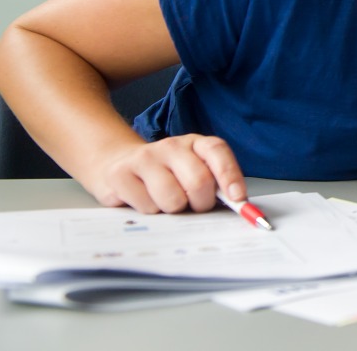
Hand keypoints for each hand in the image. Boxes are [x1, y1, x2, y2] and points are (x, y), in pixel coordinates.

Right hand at [84, 134, 247, 214]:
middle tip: (194, 206)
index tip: (238, 199)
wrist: (117, 162)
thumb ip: (215, 185)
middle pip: (198, 181)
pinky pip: (147, 207)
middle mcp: (171, 146)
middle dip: (202, 203)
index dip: (230, 176)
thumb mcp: (193, 171)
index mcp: (195, 143)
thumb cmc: (166, 173)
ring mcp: (145, 158)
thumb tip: (239, 207)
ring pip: (172, 199)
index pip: (218, 152)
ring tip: (166, 201)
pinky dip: (151, 212)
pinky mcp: (121, 174)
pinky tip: (145, 200)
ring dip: (174, 210)